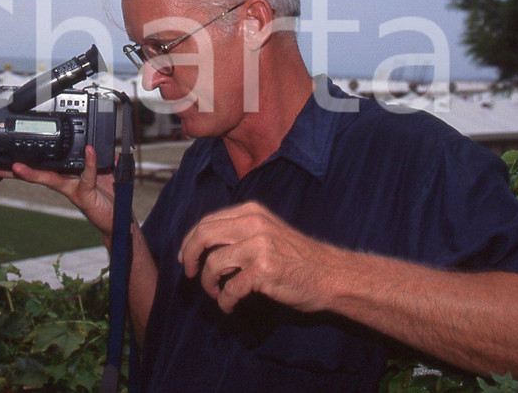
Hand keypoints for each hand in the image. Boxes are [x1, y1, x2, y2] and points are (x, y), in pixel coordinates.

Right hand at [0, 146, 117, 238]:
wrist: (119, 219)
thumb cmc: (109, 196)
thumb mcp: (105, 171)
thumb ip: (99, 156)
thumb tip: (95, 140)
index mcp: (67, 176)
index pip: (44, 168)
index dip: (27, 163)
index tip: (10, 156)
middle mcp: (66, 184)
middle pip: (37, 174)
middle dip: (16, 170)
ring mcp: (73, 190)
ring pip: (50, 179)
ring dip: (33, 173)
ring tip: (17, 167)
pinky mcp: (86, 194)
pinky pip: (87, 175)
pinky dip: (89, 162)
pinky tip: (88, 150)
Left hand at [179, 201, 337, 313]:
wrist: (331, 274)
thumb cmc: (298, 257)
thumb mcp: (268, 230)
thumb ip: (239, 231)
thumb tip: (203, 243)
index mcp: (252, 212)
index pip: (207, 221)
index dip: (190, 241)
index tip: (186, 258)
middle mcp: (253, 224)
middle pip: (203, 235)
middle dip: (190, 256)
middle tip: (189, 273)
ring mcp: (258, 247)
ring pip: (213, 263)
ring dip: (208, 283)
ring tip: (215, 292)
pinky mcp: (263, 271)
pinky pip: (230, 288)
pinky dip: (225, 300)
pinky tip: (230, 305)